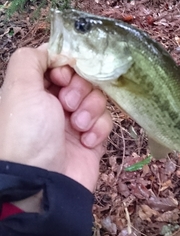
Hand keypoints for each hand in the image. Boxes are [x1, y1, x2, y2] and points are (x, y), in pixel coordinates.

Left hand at [0, 45, 111, 191]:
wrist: (43, 184)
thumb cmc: (27, 132)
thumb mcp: (18, 86)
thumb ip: (32, 58)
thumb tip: (53, 51)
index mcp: (33, 89)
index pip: (59, 63)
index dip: (66, 65)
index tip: (62, 75)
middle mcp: (53, 103)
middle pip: (82, 78)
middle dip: (79, 88)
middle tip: (67, 103)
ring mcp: (73, 122)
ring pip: (97, 98)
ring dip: (90, 109)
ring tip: (77, 126)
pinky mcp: (91, 140)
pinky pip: (106, 122)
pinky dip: (98, 129)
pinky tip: (86, 142)